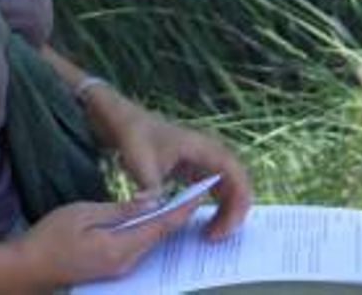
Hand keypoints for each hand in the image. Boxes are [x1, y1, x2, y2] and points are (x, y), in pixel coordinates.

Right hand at [14, 196, 195, 287]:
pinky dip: (150, 234)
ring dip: (165, 225)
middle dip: (179, 217)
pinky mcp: (111, 270)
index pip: (162, 226)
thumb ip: (121, 210)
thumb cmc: (50, 237)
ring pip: (150, 244)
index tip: (200, 193)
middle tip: (196, 194)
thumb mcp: (85, 213)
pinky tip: (153, 220)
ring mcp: (119, 270)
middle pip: (160, 237)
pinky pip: (138, 249)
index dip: (183, 209)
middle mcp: (125, 264)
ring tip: (182, 204)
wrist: (26, 268)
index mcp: (121, 249)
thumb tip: (152, 201)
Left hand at [90, 96, 253, 239]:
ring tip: (210, 235)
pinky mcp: (196, 168)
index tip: (222, 229)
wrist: (124, 122)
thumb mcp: (139, 162)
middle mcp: (211, 153)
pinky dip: (214, 206)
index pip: (236, 176)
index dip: (237, 204)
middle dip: (233, 213)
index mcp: (205, 148)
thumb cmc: (134, 136)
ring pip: (228, 188)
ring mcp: (205, 160)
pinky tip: (201, 223)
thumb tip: (154, 211)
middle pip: (237, 184)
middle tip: (216, 238)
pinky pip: (215, 189)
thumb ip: (150, 186)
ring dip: (225, 211)